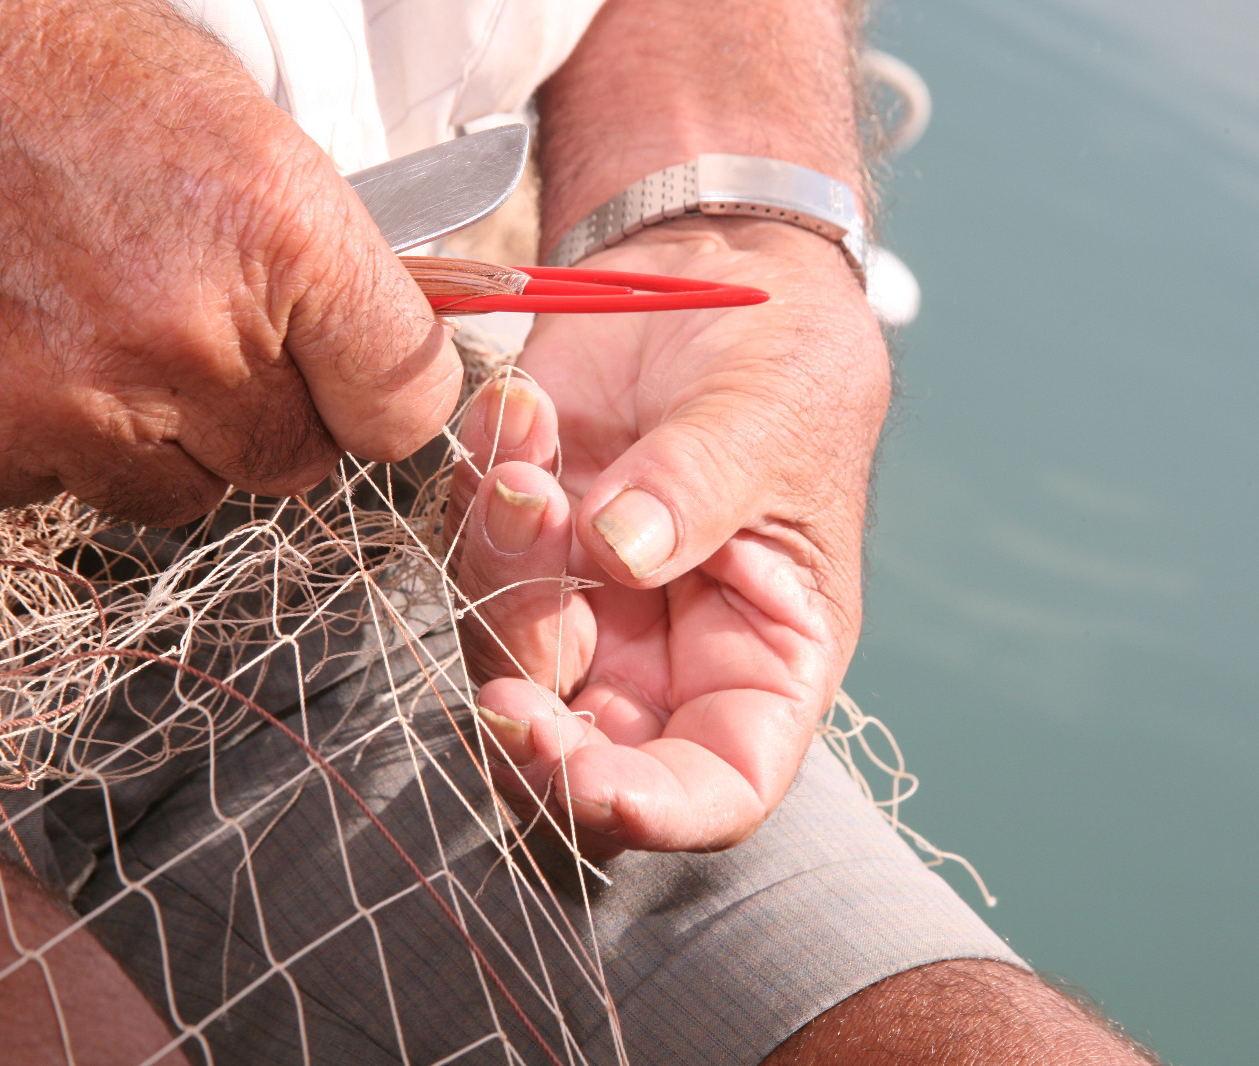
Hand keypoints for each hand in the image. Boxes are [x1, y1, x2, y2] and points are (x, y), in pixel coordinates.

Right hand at [0, 0, 459, 524]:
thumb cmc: (87, 89)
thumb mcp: (254, 147)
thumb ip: (337, 274)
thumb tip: (387, 365)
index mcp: (283, 237)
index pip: (403, 410)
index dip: (378, 401)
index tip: (354, 388)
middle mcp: (186, 330)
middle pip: (292, 462)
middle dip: (262, 412)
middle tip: (199, 331)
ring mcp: (80, 394)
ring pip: (184, 490)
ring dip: (161, 437)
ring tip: (106, 330)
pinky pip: (72, 488)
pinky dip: (61, 441)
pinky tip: (39, 352)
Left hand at [450, 218, 889, 853]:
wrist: (718, 266)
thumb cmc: (788, 354)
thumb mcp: (773, 417)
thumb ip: (699, 488)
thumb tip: (622, 552)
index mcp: (767, 656)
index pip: (722, 784)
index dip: (657, 809)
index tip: (586, 778)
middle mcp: (672, 652)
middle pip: (585, 748)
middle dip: (533, 721)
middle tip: (504, 682)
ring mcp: (590, 598)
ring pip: (507, 650)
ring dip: (501, 565)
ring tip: (530, 452)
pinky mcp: (525, 535)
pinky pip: (470, 549)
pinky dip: (479, 488)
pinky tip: (518, 411)